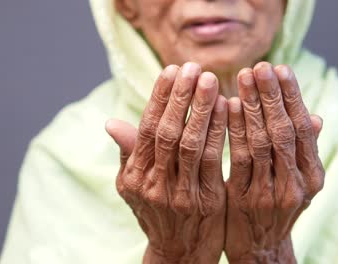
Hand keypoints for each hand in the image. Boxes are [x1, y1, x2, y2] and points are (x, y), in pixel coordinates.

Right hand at [106, 63, 227, 263]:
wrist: (178, 253)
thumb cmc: (156, 214)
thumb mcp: (133, 188)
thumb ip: (128, 154)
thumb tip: (110, 122)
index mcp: (134, 177)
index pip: (146, 129)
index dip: (159, 98)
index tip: (171, 70)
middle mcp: (153, 185)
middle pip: (168, 132)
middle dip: (181, 97)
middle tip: (194, 67)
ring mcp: (180, 194)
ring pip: (191, 144)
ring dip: (202, 109)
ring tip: (212, 80)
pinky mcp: (207, 201)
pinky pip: (214, 161)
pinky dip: (220, 133)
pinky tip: (228, 110)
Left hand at [225, 62, 323, 262]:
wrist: (262, 249)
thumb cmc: (277, 208)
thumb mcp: (297, 182)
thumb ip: (303, 150)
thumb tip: (315, 116)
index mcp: (312, 176)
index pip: (302, 128)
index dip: (293, 97)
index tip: (281, 68)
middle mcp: (297, 184)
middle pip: (284, 131)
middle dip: (272, 95)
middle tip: (261, 65)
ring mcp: (271, 194)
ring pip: (262, 142)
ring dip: (253, 107)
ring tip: (243, 78)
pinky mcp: (245, 201)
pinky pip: (239, 160)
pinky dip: (234, 131)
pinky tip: (227, 108)